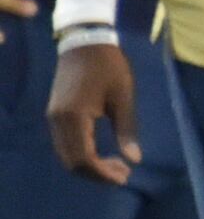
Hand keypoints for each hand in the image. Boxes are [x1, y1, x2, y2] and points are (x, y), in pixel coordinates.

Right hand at [47, 42, 136, 186]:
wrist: (85, 42)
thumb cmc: (109, 67)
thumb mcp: (124, 97)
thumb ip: (127, 130)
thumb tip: (134, 160)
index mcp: (74, 118)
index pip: (83, 159)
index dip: (103, 173)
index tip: (125, 176)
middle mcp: (58, 121)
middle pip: (71, 162)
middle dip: (96, 173)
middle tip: (123, 173)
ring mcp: (53, 118)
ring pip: (66, 155)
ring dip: (89, 166)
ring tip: (116, 166)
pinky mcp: (55, 115)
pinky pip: (65, 144)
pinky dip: (82, 154)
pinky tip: (102, 154)